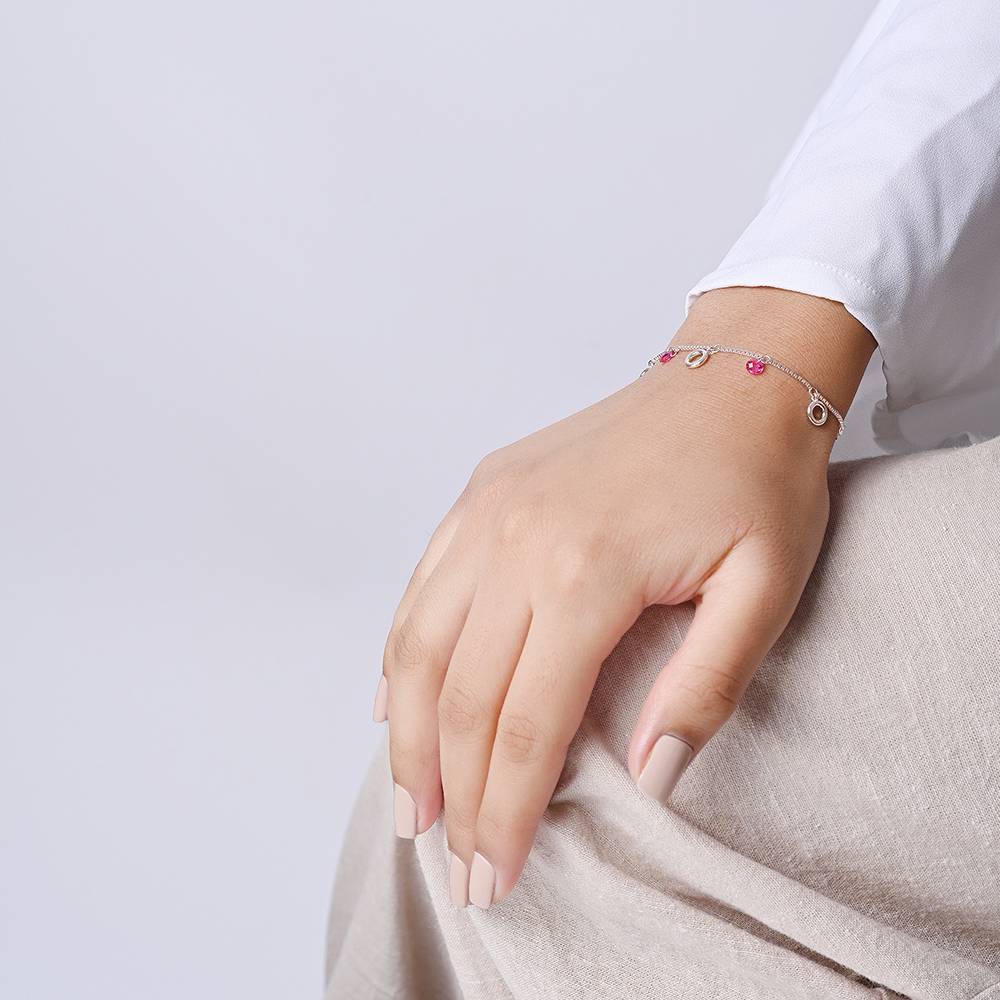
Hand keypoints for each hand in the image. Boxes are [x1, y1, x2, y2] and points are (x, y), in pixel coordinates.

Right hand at [373, 286, 875, 908]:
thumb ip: (705, 687)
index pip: (525, 724)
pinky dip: (399, 652)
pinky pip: (422, 585)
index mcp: (586, 571)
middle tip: (450, 865)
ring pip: (417, 644)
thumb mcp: (765, 587)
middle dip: (451, 794)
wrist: (730, 379)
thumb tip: (649, 777)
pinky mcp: (481, 493)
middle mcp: (516, 542)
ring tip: (408, 803)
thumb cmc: (754, 480)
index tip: (494, 875)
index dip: (504, 811)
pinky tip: (392, 702)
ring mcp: (488, 511)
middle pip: (458, 696)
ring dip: (406, 734)